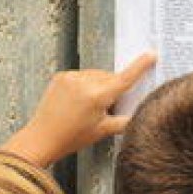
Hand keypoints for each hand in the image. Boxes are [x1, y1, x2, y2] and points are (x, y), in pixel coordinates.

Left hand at [4, 52, 156, 166]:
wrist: (42, 138)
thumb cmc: (71, 138)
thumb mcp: (104, 131)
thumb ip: (125, 120)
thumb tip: (141, 113)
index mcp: (97, 96)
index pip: (125, 78)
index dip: (140, 66)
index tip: (151, 55)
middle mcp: (84, 82)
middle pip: (111, 77)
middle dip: (113, 88)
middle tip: (105, 109)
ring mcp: (71, 77)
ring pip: (97, 75)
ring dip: (100, 85)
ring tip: (89, 107)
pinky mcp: (61, 76)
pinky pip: (83, 75)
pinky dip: (86, 84)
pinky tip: (79, 100)